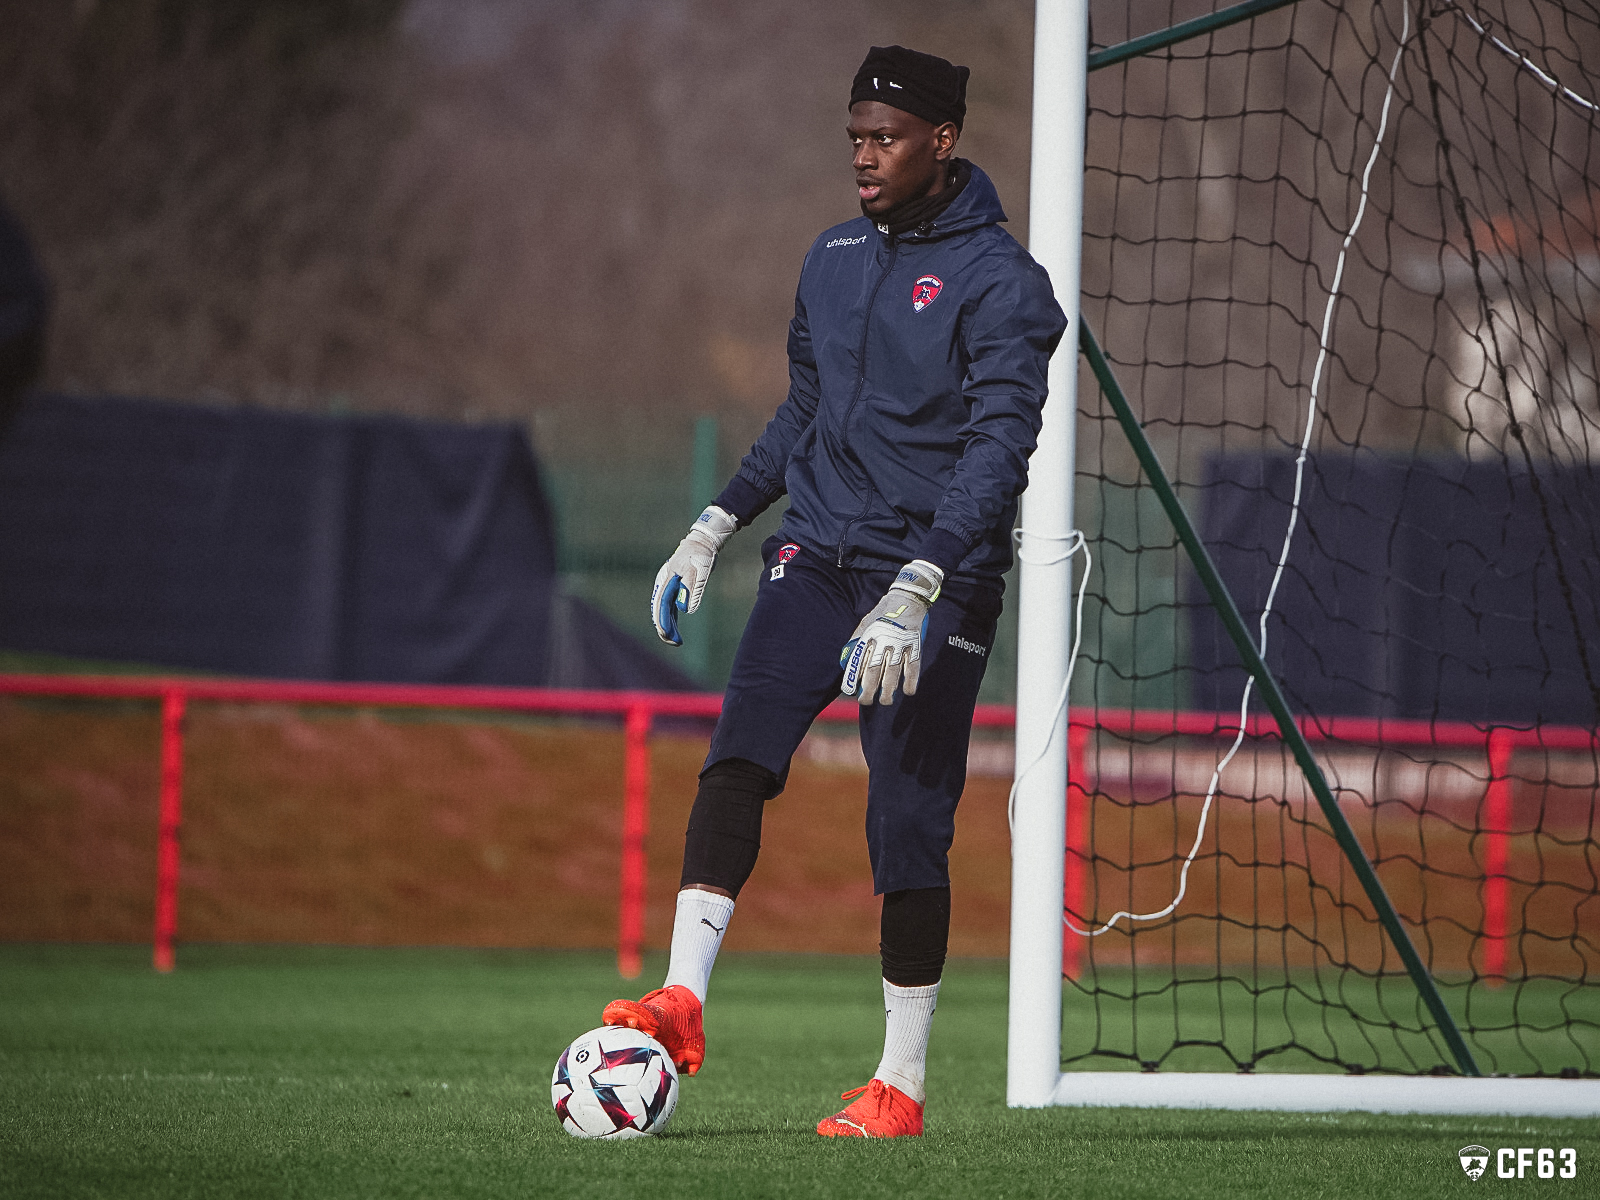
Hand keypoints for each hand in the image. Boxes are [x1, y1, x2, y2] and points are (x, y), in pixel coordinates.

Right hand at [651, 506, 737, 644]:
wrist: (701, 541)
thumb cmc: (700, 556)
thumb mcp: (699, 572)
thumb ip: (692, 590)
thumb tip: (685, 610)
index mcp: (667, 580)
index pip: (662, 605)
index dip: (663, 621)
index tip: (667, 635)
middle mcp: (664, 583)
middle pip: (659, 609)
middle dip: (664, 627)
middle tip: (673, 642)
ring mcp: (667, 583)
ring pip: (663, 607)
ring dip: (667, 623)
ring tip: (675, 639)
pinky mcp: (674, 584)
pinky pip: (669, 603)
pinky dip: (670, 615)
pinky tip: (674, 625)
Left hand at [839, 560, 943, 704]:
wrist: (907, 598)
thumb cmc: (883, 613)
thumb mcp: (865, 623)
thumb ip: (857, 640)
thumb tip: (847, 660)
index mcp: (869, 635)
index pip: (858, 661)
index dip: (853, 678)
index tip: (849, 691)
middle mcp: (883, 641)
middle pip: (874, 670)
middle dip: (869, 689)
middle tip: (865, 701)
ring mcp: (900, 644)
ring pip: (893, 672)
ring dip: (888, 690)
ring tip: (885, 701)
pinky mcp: (915, 645)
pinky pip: (913, 667)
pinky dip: (910, 681)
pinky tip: (907, 692)